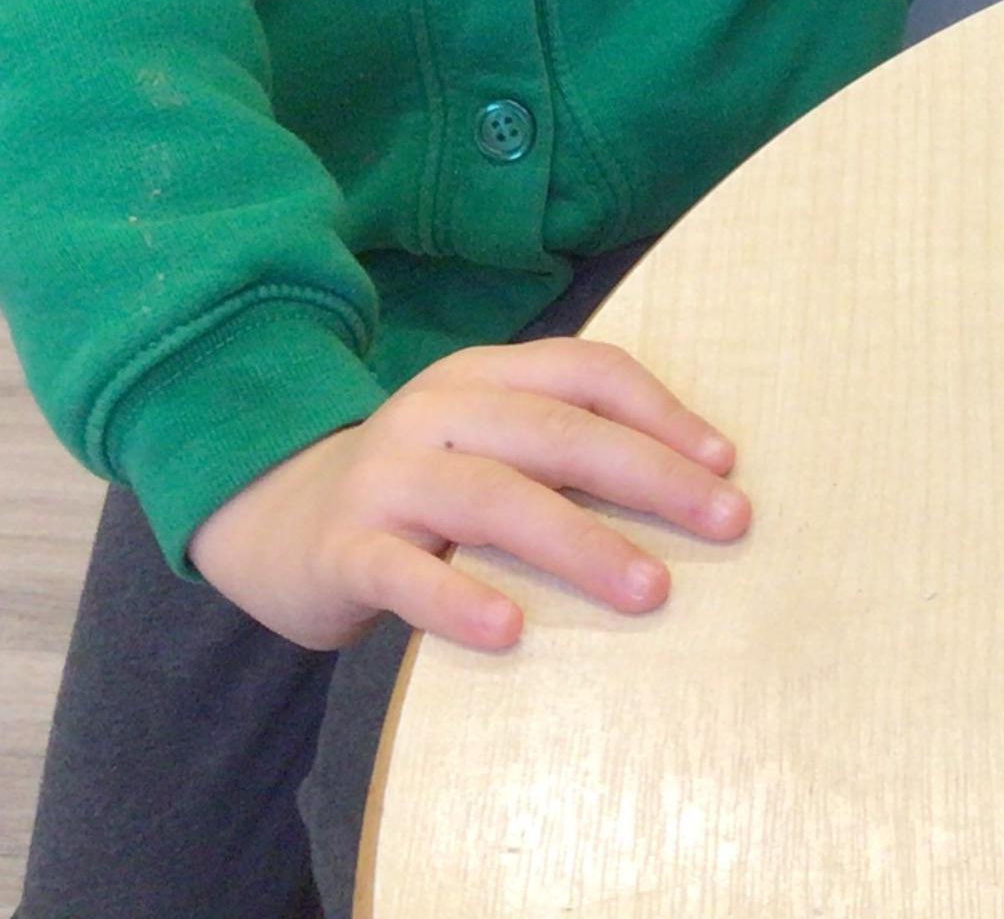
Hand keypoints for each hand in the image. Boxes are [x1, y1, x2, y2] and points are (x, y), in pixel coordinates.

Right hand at [189, 336, 748, 652]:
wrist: (276, 524)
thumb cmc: (419, 493)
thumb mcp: (487, 445)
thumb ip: (562, 450)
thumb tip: (695, 488)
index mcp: (481, 376)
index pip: (586, 371)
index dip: (662, 412)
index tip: (726, 463)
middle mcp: (436, 414)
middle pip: (556, 432)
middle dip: (650, 476)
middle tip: (726, 521)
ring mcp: (385, 478)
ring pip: (494, 498)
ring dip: (581, 542)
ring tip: (651, 589)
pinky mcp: (343, 549)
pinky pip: (404, 573)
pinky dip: (459, 599)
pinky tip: (511, 632)